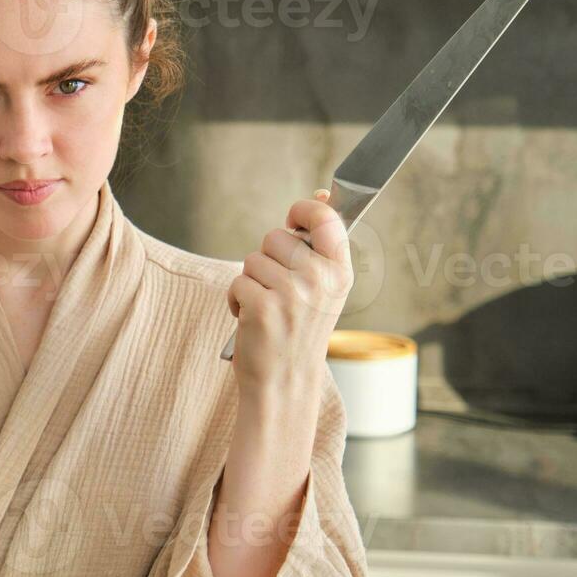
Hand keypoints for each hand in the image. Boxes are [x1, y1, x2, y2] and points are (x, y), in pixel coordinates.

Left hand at [226, 188, 354, 409]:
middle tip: (279, 290)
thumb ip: (320, 246)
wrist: (285, 382)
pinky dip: (235, 299)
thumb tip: (320, 194)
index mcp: (340, 272)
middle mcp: (320, 280)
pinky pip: (237, 281)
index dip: (303, 210)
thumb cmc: (300, 332)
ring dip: (251, 281)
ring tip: (267, 307)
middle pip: (276, 236)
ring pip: (253, 259)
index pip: (325, 217)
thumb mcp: (323, 288)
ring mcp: (292, 294)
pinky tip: (250, 319)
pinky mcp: (263, 307)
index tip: (293, 218)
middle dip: (268, 259)